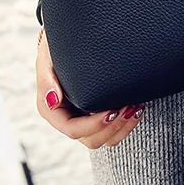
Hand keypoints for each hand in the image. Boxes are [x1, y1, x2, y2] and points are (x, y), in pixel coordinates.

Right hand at [35, 30, 143, 147]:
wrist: (68, 44)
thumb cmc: (56, 50)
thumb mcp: (47, 59)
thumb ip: (46, 79)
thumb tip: (53, 100)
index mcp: (53, 111)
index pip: (73, 130)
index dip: (94, 125)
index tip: (112, 110)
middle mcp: (69, 121)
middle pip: (92, 139)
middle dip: (113, 127)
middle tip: (129, 107)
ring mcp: (85, 122)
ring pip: (106, 140)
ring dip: (124, 127)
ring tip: (136, 108)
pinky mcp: (99, 118)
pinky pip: (114, 132)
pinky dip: (127, 125)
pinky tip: (137, 109)